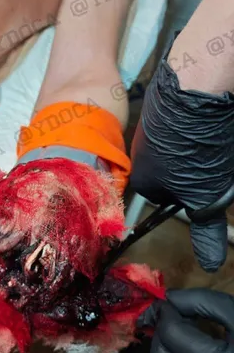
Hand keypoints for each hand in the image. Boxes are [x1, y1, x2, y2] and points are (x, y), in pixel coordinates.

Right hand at [130, 47, 233, 270]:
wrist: (196, 85)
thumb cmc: (196, 147)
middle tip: (215, 162)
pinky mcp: (162, 103)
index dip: (190, 194)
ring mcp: (148, 126)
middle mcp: (137, 154)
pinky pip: (179, 124)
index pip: (165, 198)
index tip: (207, 184)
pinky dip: (194, 126)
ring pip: (176, 147)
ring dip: (196, 148)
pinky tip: (209, 120)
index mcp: (141, 180)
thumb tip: (209, 266)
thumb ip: (206, 229)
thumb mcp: (207, 195)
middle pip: (171, 172)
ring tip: (215, 141)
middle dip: (193, 170)